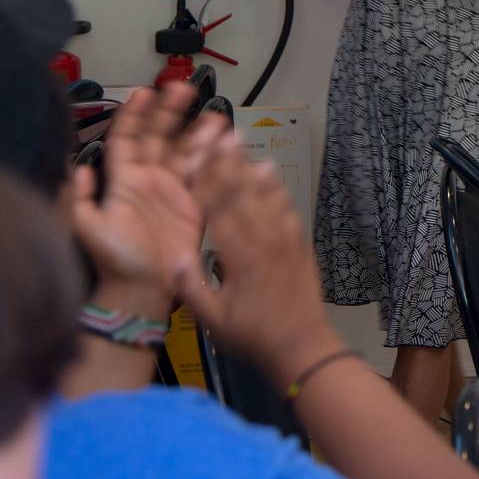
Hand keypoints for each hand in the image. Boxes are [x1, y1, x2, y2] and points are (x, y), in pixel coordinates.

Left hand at [69, 81, 217, 308]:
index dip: (135, 114)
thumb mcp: (89, 230)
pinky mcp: (193, 205)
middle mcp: (148, 180)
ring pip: (185, 151)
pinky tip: (225, 142)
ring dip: (197, 131)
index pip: (128, 138)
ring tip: (213, 114)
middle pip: (159, 135)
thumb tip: (78, 169)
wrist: (144, 290)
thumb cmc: (116, 261)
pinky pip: (204, 175)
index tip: (145, 92)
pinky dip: (214, 157)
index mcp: (124, 180)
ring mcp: (172, 191)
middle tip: (182, 88)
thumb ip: (79, 200)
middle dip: (169, 110)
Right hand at [174, 126, 336, 369]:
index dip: (202, 179)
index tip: (190, 154)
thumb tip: (175, 257)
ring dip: (248, 165)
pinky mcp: (300, 244)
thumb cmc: (253, 337)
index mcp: (239, 257)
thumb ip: (192, 288)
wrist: (304, 347)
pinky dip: (275, 187)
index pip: (216, 208)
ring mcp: (285, 240)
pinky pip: (286, 207)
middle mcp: (263, 240)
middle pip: (240, 192)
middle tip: (214, 132)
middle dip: (225, 160)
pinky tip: (269, 171)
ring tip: (238, 139)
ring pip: (264, 194)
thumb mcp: (213, 321)